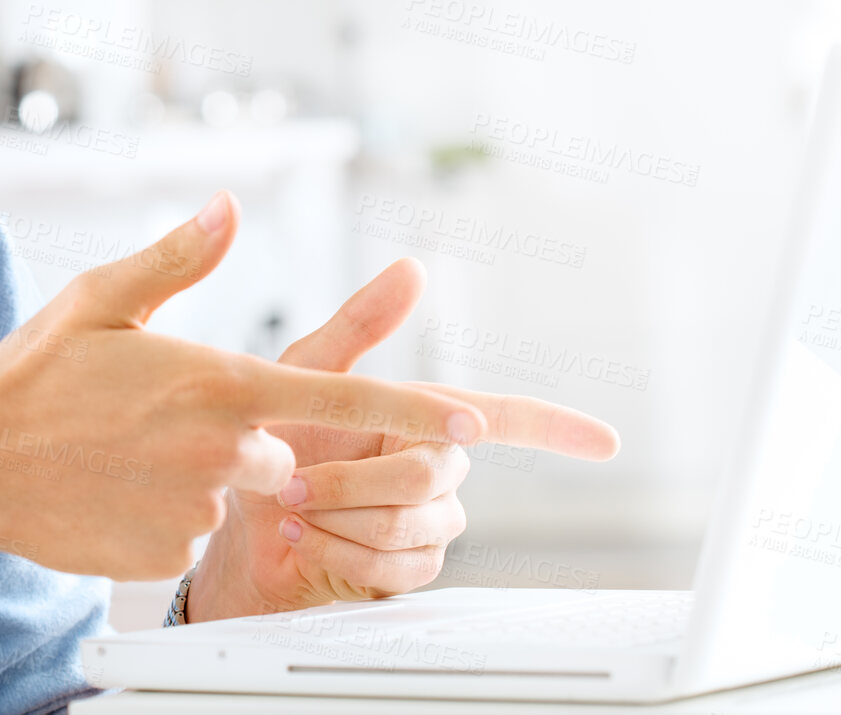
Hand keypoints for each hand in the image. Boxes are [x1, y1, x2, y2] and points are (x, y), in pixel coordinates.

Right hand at [0, 194, 493, 580]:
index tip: (471, 425)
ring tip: (120, 452)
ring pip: (232, 492)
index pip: (338, 398)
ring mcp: (195, 508)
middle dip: (237, 437)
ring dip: (196, 475)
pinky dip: (166, 513)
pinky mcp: (168, 552)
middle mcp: (219, 450)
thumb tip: (229, 207)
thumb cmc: (35, 375)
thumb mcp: (104, 298)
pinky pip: (193, 531)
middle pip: (278, 451)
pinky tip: (112, 489)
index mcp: (216, 382)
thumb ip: (179, 256)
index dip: (411, 412)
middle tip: (151, 418)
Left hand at [186, 257, 621, 621]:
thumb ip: (358, 325)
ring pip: (405, 525)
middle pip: (425, 475)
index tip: (605, 442)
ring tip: (292, 508)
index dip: (554, 428)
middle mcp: (436, 471)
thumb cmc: (269, 444)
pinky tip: (303, 542)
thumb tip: (413, 268)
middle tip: (293, 481)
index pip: (501, 418)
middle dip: (347, 480)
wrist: (235, 523)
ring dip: (334, 518)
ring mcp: (426, 525)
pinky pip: (390, 569)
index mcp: (423, 419)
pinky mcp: (406, 572)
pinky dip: (333, 555)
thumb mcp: (305, 373)